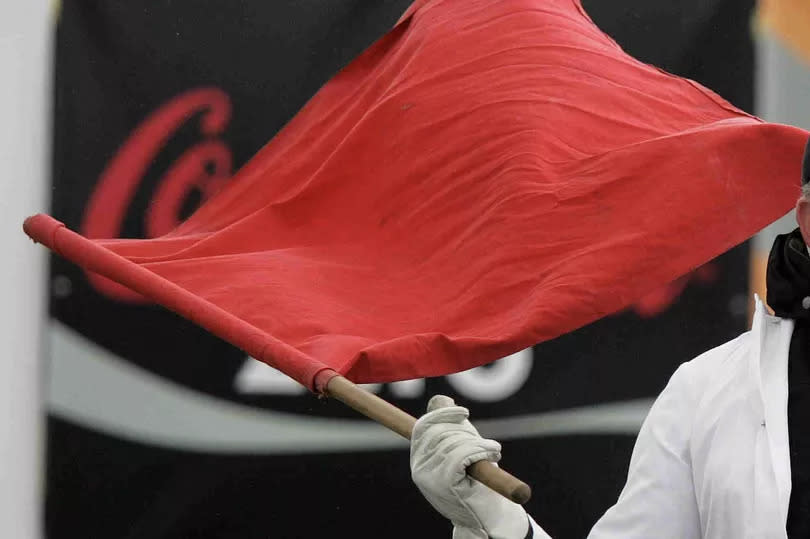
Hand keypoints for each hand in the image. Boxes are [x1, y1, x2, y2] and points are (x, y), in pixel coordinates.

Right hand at [410, 395, 529, 538]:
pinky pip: (462, 455)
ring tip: (492, 453)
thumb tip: (440, 400)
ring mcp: (430, 477)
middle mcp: (419, 468)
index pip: (423, 427)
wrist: (488, 519)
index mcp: (419, 460)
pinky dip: (480, 451)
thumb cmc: (478, 484)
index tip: (464, 413)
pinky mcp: (445, 484)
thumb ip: (451, 429)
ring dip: (479, 443)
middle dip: (466, 432)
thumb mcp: (461, 452)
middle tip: (486, 445)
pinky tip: (492, 456)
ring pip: (454, 442)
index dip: (443, 414)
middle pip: (439, 432)